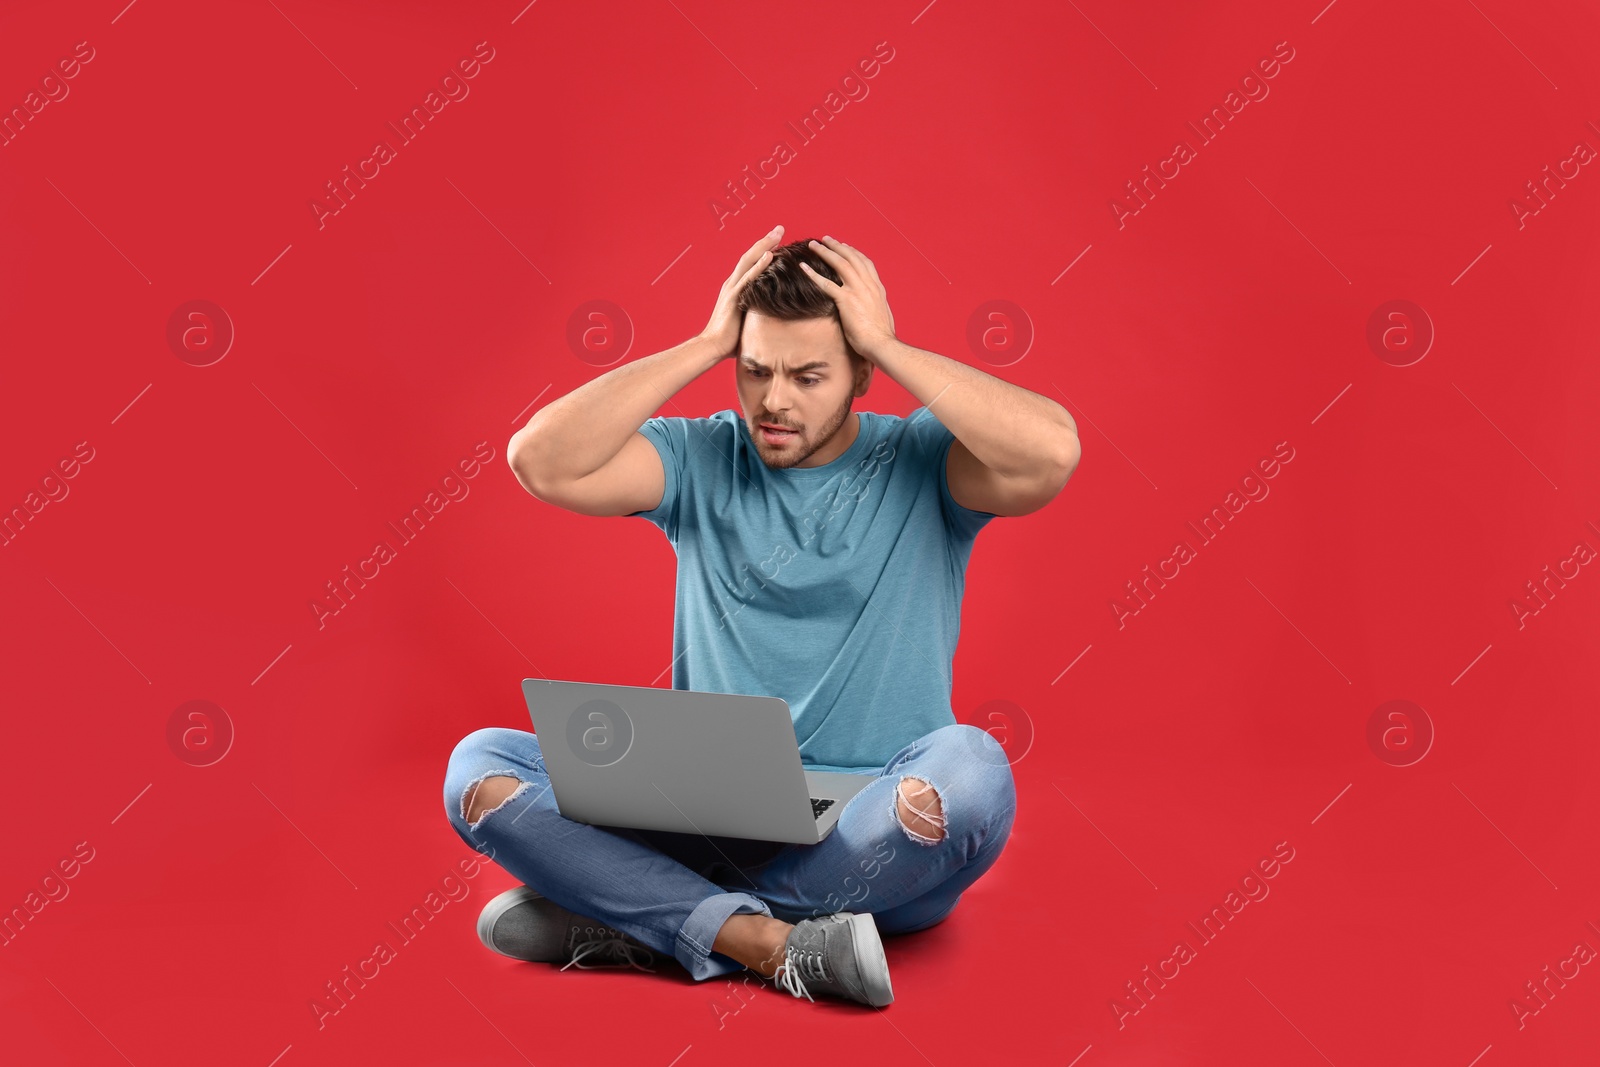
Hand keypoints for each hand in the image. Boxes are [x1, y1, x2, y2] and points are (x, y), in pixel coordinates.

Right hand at [698, 224, 784, 360]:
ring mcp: (732, 288)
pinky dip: (759, 265)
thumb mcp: (746, 319)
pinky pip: (748, 278)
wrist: (712, 346)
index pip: (751, 263)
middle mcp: (733, 283)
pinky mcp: (734, 297)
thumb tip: (772, 314)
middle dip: (766, 241)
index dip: (764, 249)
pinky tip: (770, 255)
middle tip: (781, 228)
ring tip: (778, 234)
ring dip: (764, 246)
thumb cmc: (730, 338)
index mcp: (735, 287)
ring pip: (749, 261)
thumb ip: (755, 310)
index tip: (778, 239)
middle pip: (751, 255)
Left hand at [799, 236, 896, 361]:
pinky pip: (826, 283)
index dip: (853, 253)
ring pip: (839, 264)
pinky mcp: (846, 300)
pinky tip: (803, 267)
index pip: (865, 263)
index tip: (844, 247)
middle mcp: (868, 284)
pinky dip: (813, 274)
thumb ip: (875, 305)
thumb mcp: (882, 314)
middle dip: (837, 246)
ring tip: (813, 245)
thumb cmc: (881, 336)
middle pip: (851, 257)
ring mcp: (857, 290)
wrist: (882, 344)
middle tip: (825, 239)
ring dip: (825, 252)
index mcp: (877, 288)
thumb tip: (872, 306)